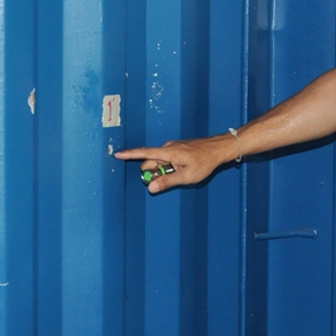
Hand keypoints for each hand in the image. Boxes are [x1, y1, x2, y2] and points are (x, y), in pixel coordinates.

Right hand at [114, 134, 234, 193]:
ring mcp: (172, 147)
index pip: (144, 153)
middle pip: (150, 162)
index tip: (117, 154)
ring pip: (159, 162)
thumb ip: (167, 181)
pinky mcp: (177, 149)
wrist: (218, 148)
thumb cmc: (204, 162)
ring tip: (181, 174)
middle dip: (153, 173)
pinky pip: (166, 159)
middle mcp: (167, 148)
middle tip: (166, 181)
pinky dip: (169, 166)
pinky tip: (183, 169)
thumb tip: (150, 187)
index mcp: (168, 153)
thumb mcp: (186, 176)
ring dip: (163, 171)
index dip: (130, 155)